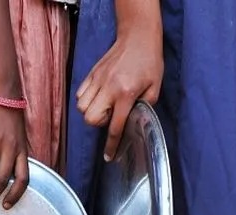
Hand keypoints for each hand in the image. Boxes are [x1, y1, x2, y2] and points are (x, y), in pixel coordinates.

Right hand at [0, 101, 29, 212]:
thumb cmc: (12, 119)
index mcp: (21, 151)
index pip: (23, 179)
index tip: (5, 206)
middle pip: (2, 179)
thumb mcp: (20, 139)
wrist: (4, 94)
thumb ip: (15, 156)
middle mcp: (10, 148)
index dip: (15, 195)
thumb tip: (10, 176)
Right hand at [76, 30, 162, 161]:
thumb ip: (145, 106)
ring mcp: (97, 80)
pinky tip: (98, 97)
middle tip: (111, 116)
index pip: (115, 126)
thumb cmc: (149, 61)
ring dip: (91, 112)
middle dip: (99, 123)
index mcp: (126, 94)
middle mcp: (108, 88)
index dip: (112, 145)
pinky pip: (80, 95)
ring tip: (104, 106)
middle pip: (90, 118)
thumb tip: (135, 119)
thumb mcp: (156, 86)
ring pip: (81, 107)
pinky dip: (86, 100)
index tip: (109, 157)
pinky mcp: (91, 74)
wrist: (137, 36)